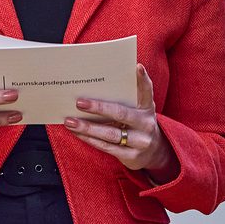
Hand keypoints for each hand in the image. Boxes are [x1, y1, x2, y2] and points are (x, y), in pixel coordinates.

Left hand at [64, 64, 174, 179]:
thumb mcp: (139, 110)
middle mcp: (146, 124)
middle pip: (121, 114)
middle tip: (79, 102)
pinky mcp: (131, 156)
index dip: (143, 79)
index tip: (137, 67)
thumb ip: (126, 99)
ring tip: (70, 121)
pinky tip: (77, 133)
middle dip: (98, 108)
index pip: (147, 91)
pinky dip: (89, 139)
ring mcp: (140, 141)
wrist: (155, 153)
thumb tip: (95, 86)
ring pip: (110, 133)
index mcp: (147, 108)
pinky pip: (106, 147)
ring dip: (87, 127)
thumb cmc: (138, 124)